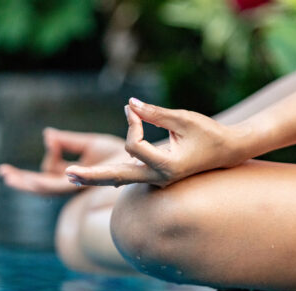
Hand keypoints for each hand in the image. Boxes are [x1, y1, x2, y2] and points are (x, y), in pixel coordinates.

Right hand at [0, 128, 127, 194]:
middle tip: (3, 173)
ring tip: (9, 176)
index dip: (47, 157)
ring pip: (45, 187)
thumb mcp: (90, 144)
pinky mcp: (79, 187)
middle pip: (41, 184)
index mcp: (74, 174)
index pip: (50, 171)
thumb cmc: (119, 155)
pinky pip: (55, 186)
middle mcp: (73, 184)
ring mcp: (75, 188)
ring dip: (26, 182)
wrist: (137, 163)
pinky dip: (41, 182)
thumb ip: (67, 142)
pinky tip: (31, 179)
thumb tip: (46, 135)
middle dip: (22, 179)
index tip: (49, 138)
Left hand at [65, 98, 248, 187]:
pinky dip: (108, 175)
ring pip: (119, 180)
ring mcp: (154, 181)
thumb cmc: (209, 133)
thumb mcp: (183, 118)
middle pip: (117, 178)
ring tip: (69, 176)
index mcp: (166, 167)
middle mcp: (157, 178)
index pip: (134, 146)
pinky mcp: (153, 176)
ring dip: (94, 177)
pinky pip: (126, 177)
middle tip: (67, 174)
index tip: (134, 109)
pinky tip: (88, 178)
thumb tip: (129, 103)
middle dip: (91, 175)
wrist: (228, 152)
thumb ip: (155, 112)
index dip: (132, 123)